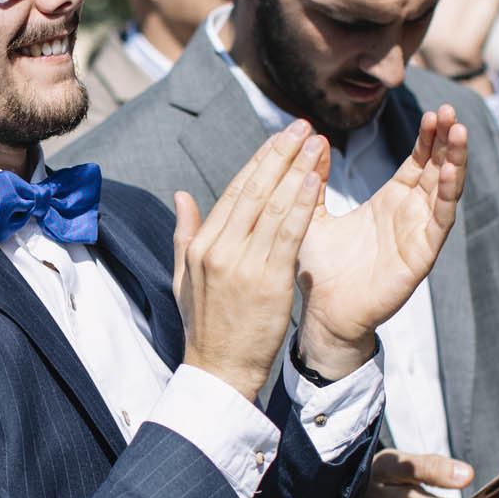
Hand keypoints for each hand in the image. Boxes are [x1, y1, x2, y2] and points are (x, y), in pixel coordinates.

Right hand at [173, 123, 325, 402]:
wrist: (219, 371)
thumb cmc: (206, 326)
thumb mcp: (184, 277)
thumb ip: (185, 233)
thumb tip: (182, 195)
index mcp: (202, 245)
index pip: (234, 192)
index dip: (259, 161)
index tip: (279, 138)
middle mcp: (219, 249)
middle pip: (254, 191)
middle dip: (280, 154)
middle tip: (301, 126)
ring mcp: (242, 264)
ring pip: (273, 206)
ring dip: (297, 170)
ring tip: (316, 143)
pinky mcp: (268, 281)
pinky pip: (288, 234)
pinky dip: (301, 204)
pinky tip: (314, 180)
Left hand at [297, 105, 465, 368]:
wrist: (323, 313)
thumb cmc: (320, 267)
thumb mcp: (313, 213)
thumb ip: (314, 179)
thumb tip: (314, 139)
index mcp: (390, 203)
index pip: (417, 163)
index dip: (427, 138)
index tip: (434, 111)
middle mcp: (409, 216)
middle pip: (437, 170)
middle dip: (446, 141)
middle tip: (451, 110)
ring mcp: (418, 235)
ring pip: (445, 191)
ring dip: (454, 161)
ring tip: (459, 132)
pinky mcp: (420, 256)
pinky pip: (439, 221)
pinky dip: (447, 195)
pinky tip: (450, 171)